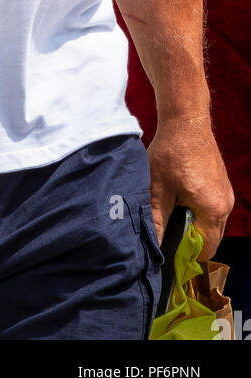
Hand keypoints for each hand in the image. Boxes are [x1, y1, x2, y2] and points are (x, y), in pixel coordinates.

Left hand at [147, 115, 233, 258]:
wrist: (186, 121)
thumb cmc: (171, 153)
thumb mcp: (157, 189)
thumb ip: (156, 221)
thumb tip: (152, 249)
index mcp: (212, 210)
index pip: (204, 250)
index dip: (185, 256)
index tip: (168, 254)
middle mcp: (225, 205)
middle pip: (210, 239)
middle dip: (189, 242)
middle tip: (166, 236)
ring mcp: (225, 194)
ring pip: (211, 225)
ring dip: (193, 226)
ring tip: (170, 216)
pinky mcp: (221, 185)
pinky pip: (212, 210)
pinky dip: (198, 213)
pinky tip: (179, 202)